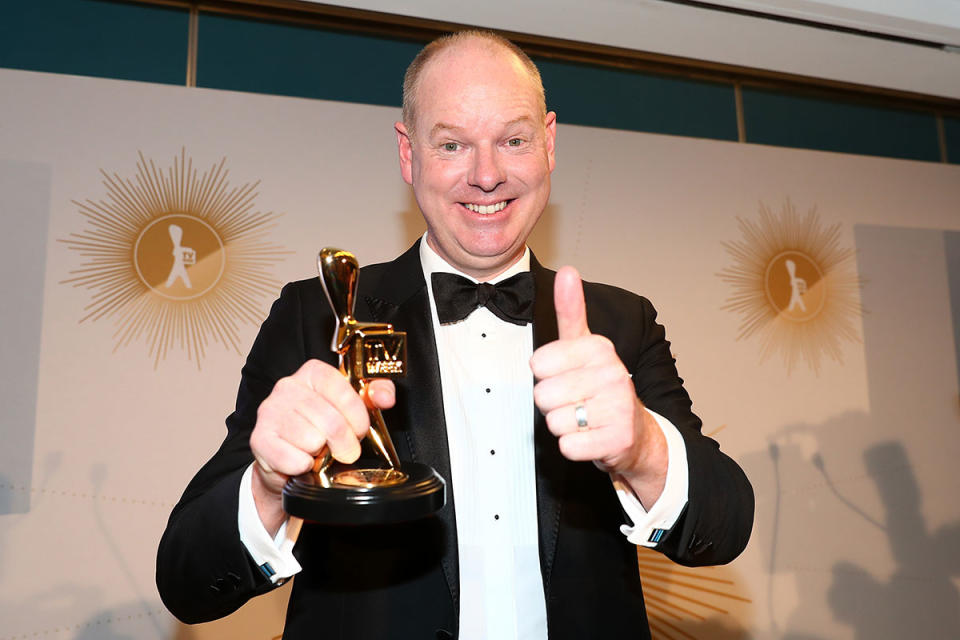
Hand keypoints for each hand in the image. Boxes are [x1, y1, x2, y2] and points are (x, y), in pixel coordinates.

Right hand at [248, 359, 394, 533]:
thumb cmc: (322, 429)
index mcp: (311, 373)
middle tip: (344, 449)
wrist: (288, 461)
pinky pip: (294, 459)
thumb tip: (385, 396)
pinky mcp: (259, 439)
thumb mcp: (352, 408)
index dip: (356, 414)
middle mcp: (287, 387)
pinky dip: (304, 466)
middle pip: (330, 420)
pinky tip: (302, 460)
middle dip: (345, 442)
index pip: (341, 387)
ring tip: (318, 450)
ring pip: (312, 440)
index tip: (360, 428)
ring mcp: (270, 411)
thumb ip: (374, 395)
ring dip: (321, 454)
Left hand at [529, 267, 666, 504]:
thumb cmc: (600, 387)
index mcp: (599, 348)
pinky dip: (575, 447)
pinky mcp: (617, 440)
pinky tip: (592, 437)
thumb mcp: (585, 346)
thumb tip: (568, 270)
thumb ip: (571, 310)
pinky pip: (568, 446)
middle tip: (577, 402)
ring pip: (554, 422)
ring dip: (565, 426)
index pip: (538, 365)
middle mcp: (612, 373)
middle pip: (543, 395)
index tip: (567, 376)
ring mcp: (618, 407)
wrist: (634, 432)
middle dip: (554, 404)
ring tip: (585, 418)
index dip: (546, 376)